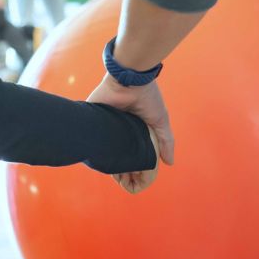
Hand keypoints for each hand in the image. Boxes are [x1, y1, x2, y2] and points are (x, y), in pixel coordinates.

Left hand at [87, 73, 174, 193]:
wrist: (131, 78)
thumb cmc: (147, 96)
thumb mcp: (161, 121)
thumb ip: (165, 141)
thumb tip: (169, 163)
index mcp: (132, 128)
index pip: (131, 152)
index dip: (133, 167)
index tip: (136, 178)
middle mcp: (117, 127)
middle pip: (115, 153)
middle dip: (119, 170)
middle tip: (124, 180)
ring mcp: (103, 123)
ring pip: (102, 148)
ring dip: (106, 162)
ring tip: (114, 175)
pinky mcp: (90, 116)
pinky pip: (90, 136)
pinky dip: (94, 147)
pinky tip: (100, 160)